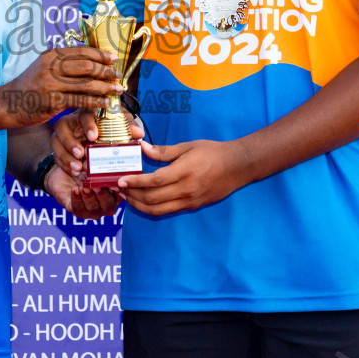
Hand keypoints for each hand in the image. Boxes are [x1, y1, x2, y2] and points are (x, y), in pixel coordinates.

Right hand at [7, 47, 120, 124]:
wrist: (8, 103)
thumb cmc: (30, 86)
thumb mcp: (43, 67)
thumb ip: (63, 63)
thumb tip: (91, 61)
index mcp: (51, 55)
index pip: (82, 51)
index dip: (100, 54)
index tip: (114, 59)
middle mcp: (50, 67)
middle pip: (86, 66)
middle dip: (106, 71)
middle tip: (118, 75)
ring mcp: (51, 85)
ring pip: (86, 84)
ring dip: (106, 87)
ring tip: (118, 89)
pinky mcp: (52, 102)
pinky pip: (80, 100)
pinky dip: (96, 102)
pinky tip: (105, 103)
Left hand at [43, 162, 118, 220]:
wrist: (66, 174)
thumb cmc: (86, 168)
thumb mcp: (95, 165)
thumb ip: (102, 165)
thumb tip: (108, 157)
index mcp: (116, 195)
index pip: (121, 196)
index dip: (119, 191)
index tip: (115, 183)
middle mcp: (106, 206)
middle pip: (108, 205)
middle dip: (102, 196)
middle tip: (97, 186)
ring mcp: (92, 211)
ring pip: (92, 207)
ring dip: (88, 197)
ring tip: (84, 187)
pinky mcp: (77, 211)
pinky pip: (77, 207)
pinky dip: (76, 198)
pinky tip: (75, 189)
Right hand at [51, 109, 144, 178]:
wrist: (93, 142)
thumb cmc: (107, 130)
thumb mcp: (118, 127)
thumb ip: (127, 128)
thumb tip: (139, 134)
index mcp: (87, 114)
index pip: (84, 113)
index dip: (88, 124)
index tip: (94, 136)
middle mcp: (71, 122)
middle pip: (62, 126)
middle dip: (70, 141)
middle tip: (81, 154)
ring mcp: (61, 134)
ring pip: (56, 141)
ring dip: (65, 155)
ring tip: (77, 167)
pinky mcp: (57, 146)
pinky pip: (55, 154)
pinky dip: (63, 163)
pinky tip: (73, 171)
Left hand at [118, 139, 249, 215]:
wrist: (238, 167)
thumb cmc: (213, 152)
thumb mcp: (188, 146)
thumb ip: (164, 151)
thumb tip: (142, 147)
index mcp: (184, 172)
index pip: (154, 181)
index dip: (135, 182)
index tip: (120, 180)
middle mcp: (186, 190)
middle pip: (152, 199)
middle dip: (132, 196)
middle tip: (120, 189)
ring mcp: (190, 201)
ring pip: (158, 210)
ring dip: (140, 206)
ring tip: (128, 198)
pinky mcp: (193, 206)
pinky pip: (168, 210)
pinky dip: (153, 208)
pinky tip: (145, 201)